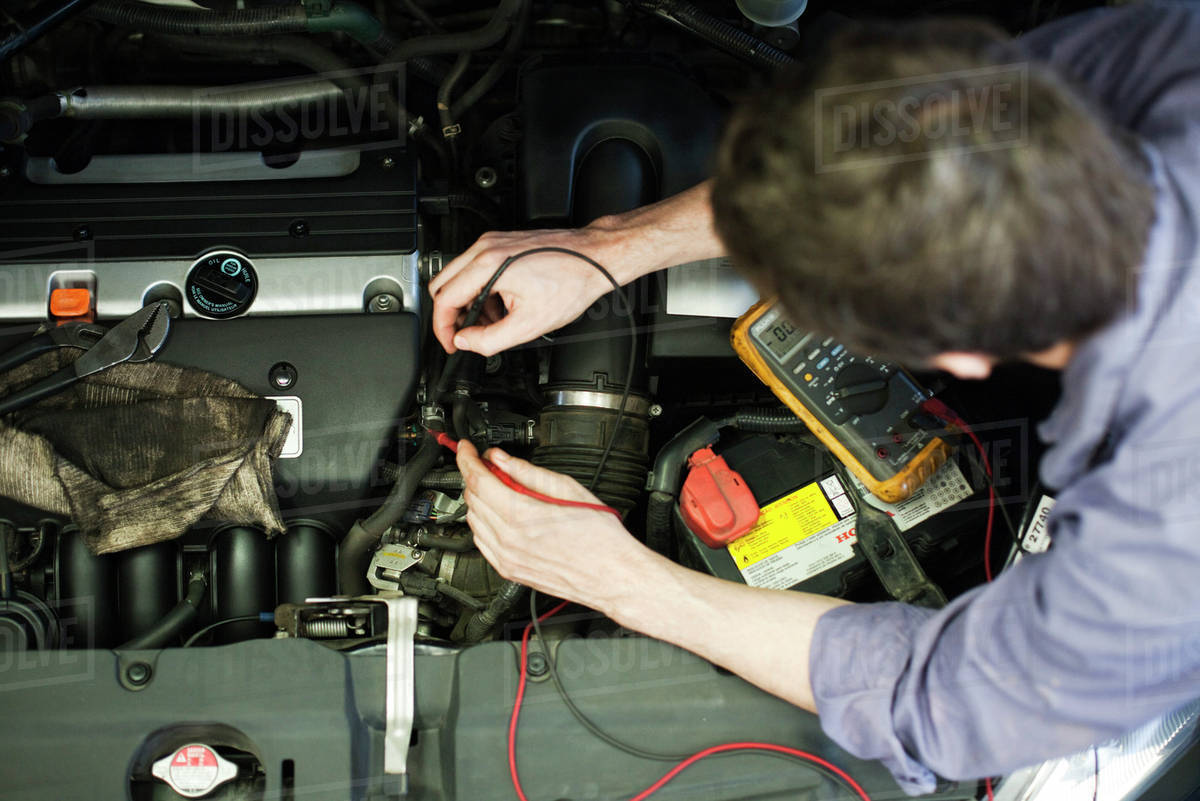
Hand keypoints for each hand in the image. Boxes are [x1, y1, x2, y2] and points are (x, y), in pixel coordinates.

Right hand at [429, 227, 622, 356]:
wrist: (595, 258)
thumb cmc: (572, 281)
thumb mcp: (529, 324)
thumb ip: (489, 339)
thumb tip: (466, 342)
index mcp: (488, 265)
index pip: (444, 299)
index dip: (443, 328)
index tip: (451, 343)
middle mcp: (486, 248)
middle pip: (443, 285)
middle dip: (452, 315)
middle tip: (466, 335)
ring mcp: (493, 242)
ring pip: (459, 277)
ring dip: (469, 304)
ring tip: (493, 322)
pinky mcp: (502, 243)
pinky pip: (476, 268)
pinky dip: (482, 291)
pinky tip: (502, 306)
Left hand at [456, 440, 645, 609]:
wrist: (612, 574)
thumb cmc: (600, 537)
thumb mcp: (568, 489)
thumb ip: (528, 472)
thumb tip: (503, 459)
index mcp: (522, 516)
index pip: (478, 479)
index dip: (468, 458)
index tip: (466, 448)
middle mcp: (508, 540)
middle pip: (473, 498)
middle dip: (474, 475)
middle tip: (485, 463)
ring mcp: (506, 558)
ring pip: (473, 520)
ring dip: (478, 499)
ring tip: (495, 486)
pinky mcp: (509, 570)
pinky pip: (481, 542)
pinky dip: (482, 523)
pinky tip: (497, 514)